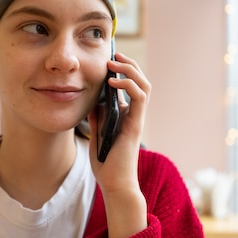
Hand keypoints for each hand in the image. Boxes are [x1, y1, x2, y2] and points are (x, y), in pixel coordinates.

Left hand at [88, 52, 150, 237]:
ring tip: (113, 62)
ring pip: (144, 85)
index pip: (130, 86)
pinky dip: (128, 84)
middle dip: (128, 64)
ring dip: (130, 69)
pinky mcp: (136, 124)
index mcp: (126, 115)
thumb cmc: (106, 163)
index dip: (122, 70)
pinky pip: (139, 97)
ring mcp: (137, 119)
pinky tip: (113, 82)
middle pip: (140, 81)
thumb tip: (93, 101)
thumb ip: (97, 117)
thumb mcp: (97, 134)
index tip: (107, 59)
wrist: (114, 184)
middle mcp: (134, 115)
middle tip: (113, 54)